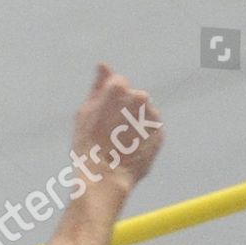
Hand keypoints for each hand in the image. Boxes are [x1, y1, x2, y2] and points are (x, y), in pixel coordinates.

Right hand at [71, 63, 163, 191]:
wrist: (104, 178)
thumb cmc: (88, 146)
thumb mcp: (85, 112)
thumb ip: (97, 86)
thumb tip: (103, 65)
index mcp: (119, 88)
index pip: (117, 85)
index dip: (106, 103)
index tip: (100, 119)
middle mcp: (139, 97)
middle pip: (132, 99)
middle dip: (123, 112)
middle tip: (108, 134)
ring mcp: (152, 116)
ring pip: (142, 115)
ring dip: (134, 125)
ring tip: (119, 145)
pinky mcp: (160, 133)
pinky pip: (150, 132)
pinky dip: (142, 139)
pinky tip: (129, 151)